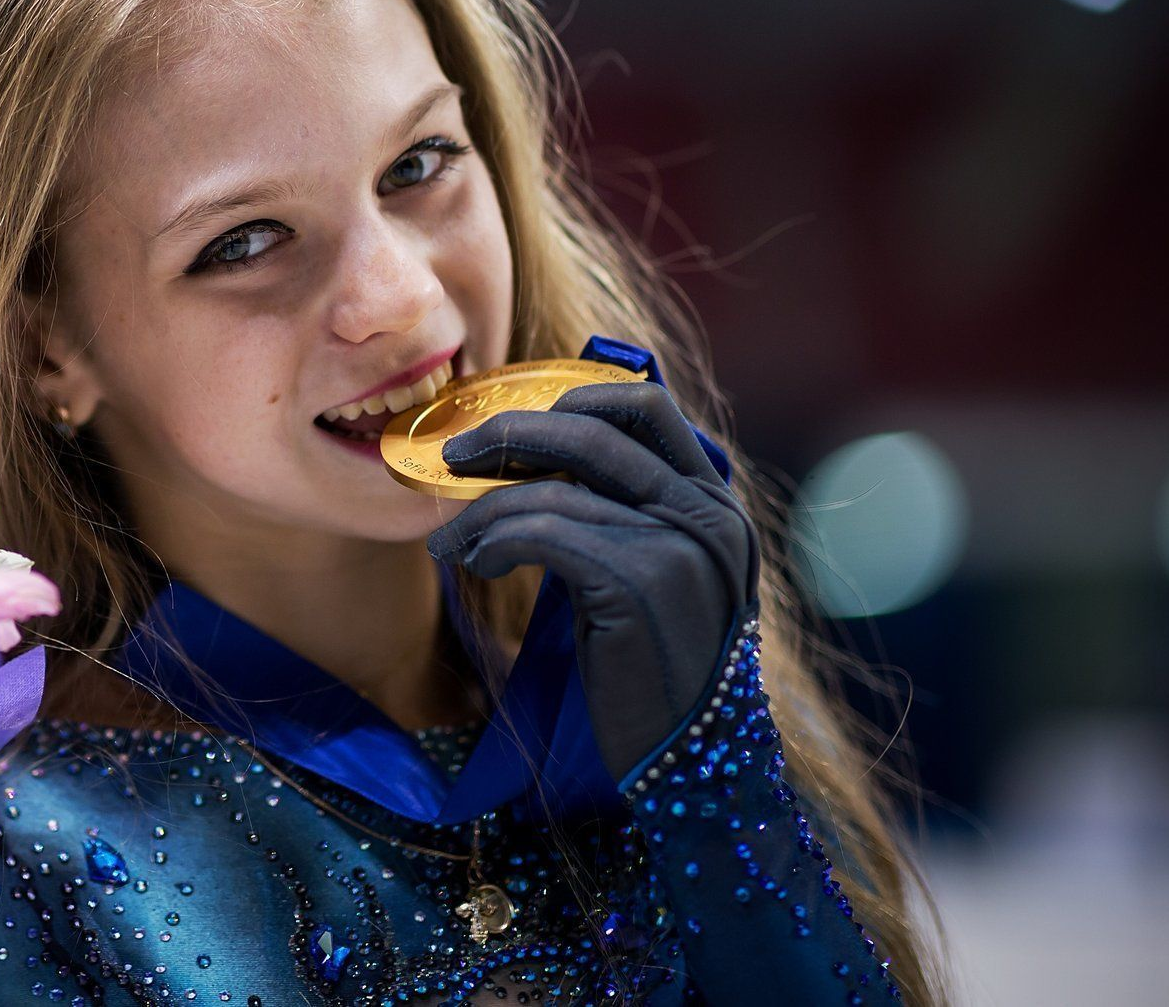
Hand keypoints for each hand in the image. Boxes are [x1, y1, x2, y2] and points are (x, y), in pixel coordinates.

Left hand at [425, 378, 759, 783]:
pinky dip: (493, 540)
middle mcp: (709, 515)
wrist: (689, 771)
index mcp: (716, 506)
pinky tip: (476, 562)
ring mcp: (680, 546)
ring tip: (452, 543)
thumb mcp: (652, 583)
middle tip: (452, 456)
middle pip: (593, 429)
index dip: (575, 397)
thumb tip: (533, 464)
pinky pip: (541, 531)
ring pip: (553, 487)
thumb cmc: (654, 677)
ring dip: (483, 510)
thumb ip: (621, 520)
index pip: (648, 407)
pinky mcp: (639, 583)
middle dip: (509, 434)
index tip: (515, 424)